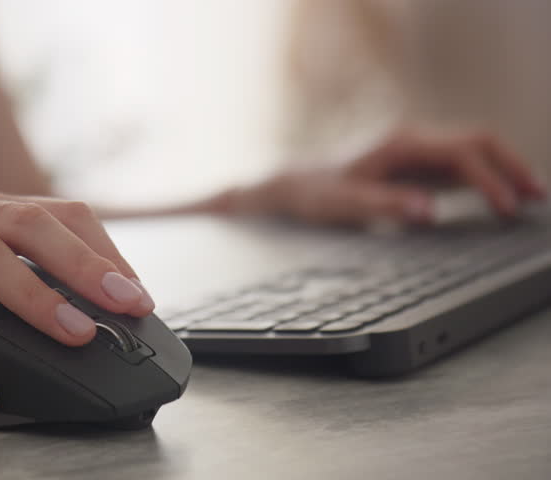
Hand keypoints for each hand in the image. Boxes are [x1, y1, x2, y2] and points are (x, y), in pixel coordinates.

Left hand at [226, 128, 545, 224]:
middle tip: (536, 197)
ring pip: (471, 151)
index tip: (507, 208)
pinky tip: (499, 197)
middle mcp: (411, 141)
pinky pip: (457, 165)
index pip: (460, 154)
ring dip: (502, 170)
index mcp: (399, 145)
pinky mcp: (413, 165)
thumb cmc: (316, 194)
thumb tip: (430, 212)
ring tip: (531, 198)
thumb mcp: (345, 204)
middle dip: (510, 166)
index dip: (489, 180)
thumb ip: (386, 206)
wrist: (292, 185)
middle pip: (476, 142)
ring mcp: (414, 151)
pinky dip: (484, 179)